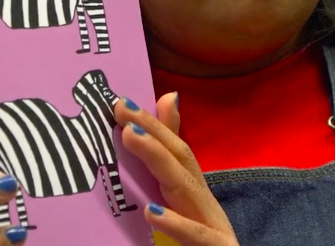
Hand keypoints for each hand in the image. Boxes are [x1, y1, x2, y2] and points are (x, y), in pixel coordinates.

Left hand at [115, 93, 239, 245]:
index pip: (175, 151)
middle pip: (181, 161)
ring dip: (159, 159)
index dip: (152, 124)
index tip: (120, 102)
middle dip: (153, 131)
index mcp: (194, 195)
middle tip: (123, 110)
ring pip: (186, 188)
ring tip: (131, 138)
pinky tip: (152, 212)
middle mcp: (205, 205)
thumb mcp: (179, 211)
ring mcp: (213, 227)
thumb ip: (166, 175)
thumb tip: (159, 126)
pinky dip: (176, 224)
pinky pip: (198, 237)